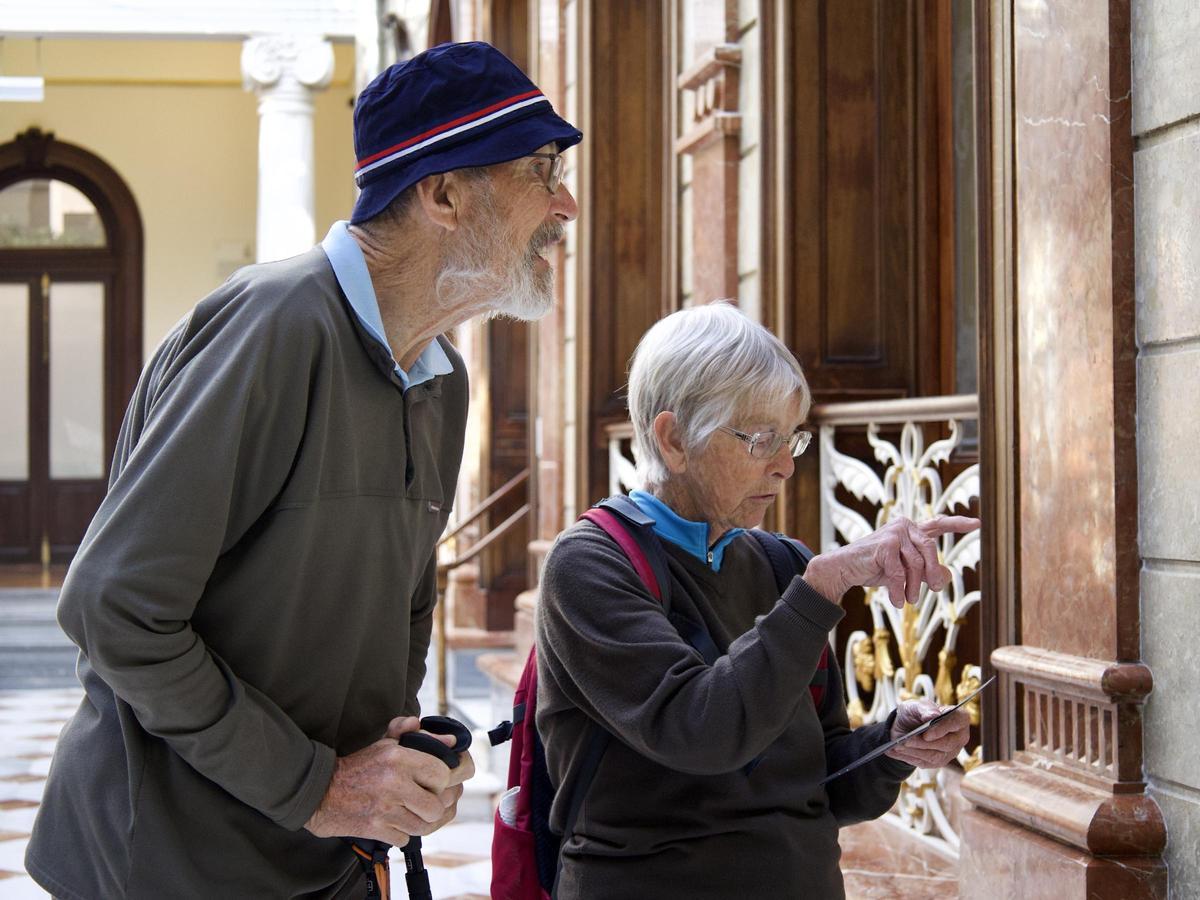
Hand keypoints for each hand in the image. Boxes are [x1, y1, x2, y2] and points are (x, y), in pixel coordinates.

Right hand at [304, 715, 475, 845]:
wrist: (320, 791)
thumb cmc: (359, 766)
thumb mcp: (386, 743)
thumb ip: (418, 736)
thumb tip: (451, 741)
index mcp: (399, 757)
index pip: (443, 774)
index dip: (444, 780)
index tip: (437, 782)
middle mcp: (394, 783)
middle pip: (437, 805)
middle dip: (436, 805)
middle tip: (429, 800)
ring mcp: (385, 808)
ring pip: (424, 826)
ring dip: (422, 821)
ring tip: (414, 813)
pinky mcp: (376, 829)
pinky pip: (405, 839)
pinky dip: (404, 834)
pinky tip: (397, 822)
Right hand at [802, 515, 979, 607]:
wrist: (845, 569)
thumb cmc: (875, 568)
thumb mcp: (905, 572)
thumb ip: (926, 572)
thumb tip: (947, 576)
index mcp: (911, 530)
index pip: (938, 524)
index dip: (958, 524)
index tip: (978, 523)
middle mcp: (904, 526)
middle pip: (930, 550)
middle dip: (933, 573)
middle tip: (935, 590)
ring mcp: (894, 533)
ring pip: (916, 564)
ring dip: (913, 587)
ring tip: (909, 601)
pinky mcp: (884, 544)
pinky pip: (900, 572)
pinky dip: (899, 590)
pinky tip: (897, 601)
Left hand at [885, 699, 970, 767]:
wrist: (905, 727)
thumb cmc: (914, 714)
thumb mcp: (915, 706)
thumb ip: (924, 708)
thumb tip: (933, 715)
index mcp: (958, 718)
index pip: (957, 722)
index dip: (943, 729)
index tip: (926, 734)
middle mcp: (959, 737)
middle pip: (946, 744)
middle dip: (924, 743)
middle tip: (906, 741)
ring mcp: (950, 752)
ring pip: (935, 756)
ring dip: (914, 751)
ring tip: (897, 746)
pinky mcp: (939, 762)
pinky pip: (925, 763)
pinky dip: (908, 757)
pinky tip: (894, 752)